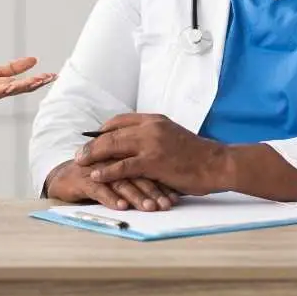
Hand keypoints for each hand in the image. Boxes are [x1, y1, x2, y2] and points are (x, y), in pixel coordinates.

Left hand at [0, 57, 55, 112]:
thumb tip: (34, 60)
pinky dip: (0, 90)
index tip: (54, 75)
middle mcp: (0, 91)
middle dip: (36, 83)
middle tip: (50, 78)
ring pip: (9, 90)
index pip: (26, 82)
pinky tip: (9, 86)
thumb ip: (14, 68)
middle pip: (21, 87)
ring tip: (35, 81)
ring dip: (22, 86)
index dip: (40, 79)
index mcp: (5, 85)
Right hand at [45, 160, 180, 211]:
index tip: (176, 197)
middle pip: (135, 171)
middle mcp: (110, 158)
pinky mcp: (81, 179)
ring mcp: (96, 168)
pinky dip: (110, 197)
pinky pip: (98, 188)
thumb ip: (141, 176)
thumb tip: (170, 193)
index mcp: (122, 152)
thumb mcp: (122, 174)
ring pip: (119, 181)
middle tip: (166, 204)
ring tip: (149, 208)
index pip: (146, 164)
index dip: (161, 181)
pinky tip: (122, 207)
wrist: (65, 178)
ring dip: (136, 195)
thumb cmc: (98, 177)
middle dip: (153, 189)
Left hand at [74, 113, 231, 195]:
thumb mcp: (173, 137)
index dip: (103, 130)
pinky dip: (107, 171)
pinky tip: (96, 175)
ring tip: (80, 163)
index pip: (120, 120)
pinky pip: (123, 166)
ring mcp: (151, 144)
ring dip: (93, 155)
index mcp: (154, 120)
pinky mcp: (153, 161)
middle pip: (111, 133)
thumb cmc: (197, 156)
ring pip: (113, 146)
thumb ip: (153, 138)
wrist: (216, 164)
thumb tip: (134, 147)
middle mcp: (150, 128)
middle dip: (92, 144)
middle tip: (79, 153)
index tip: (93, 139)